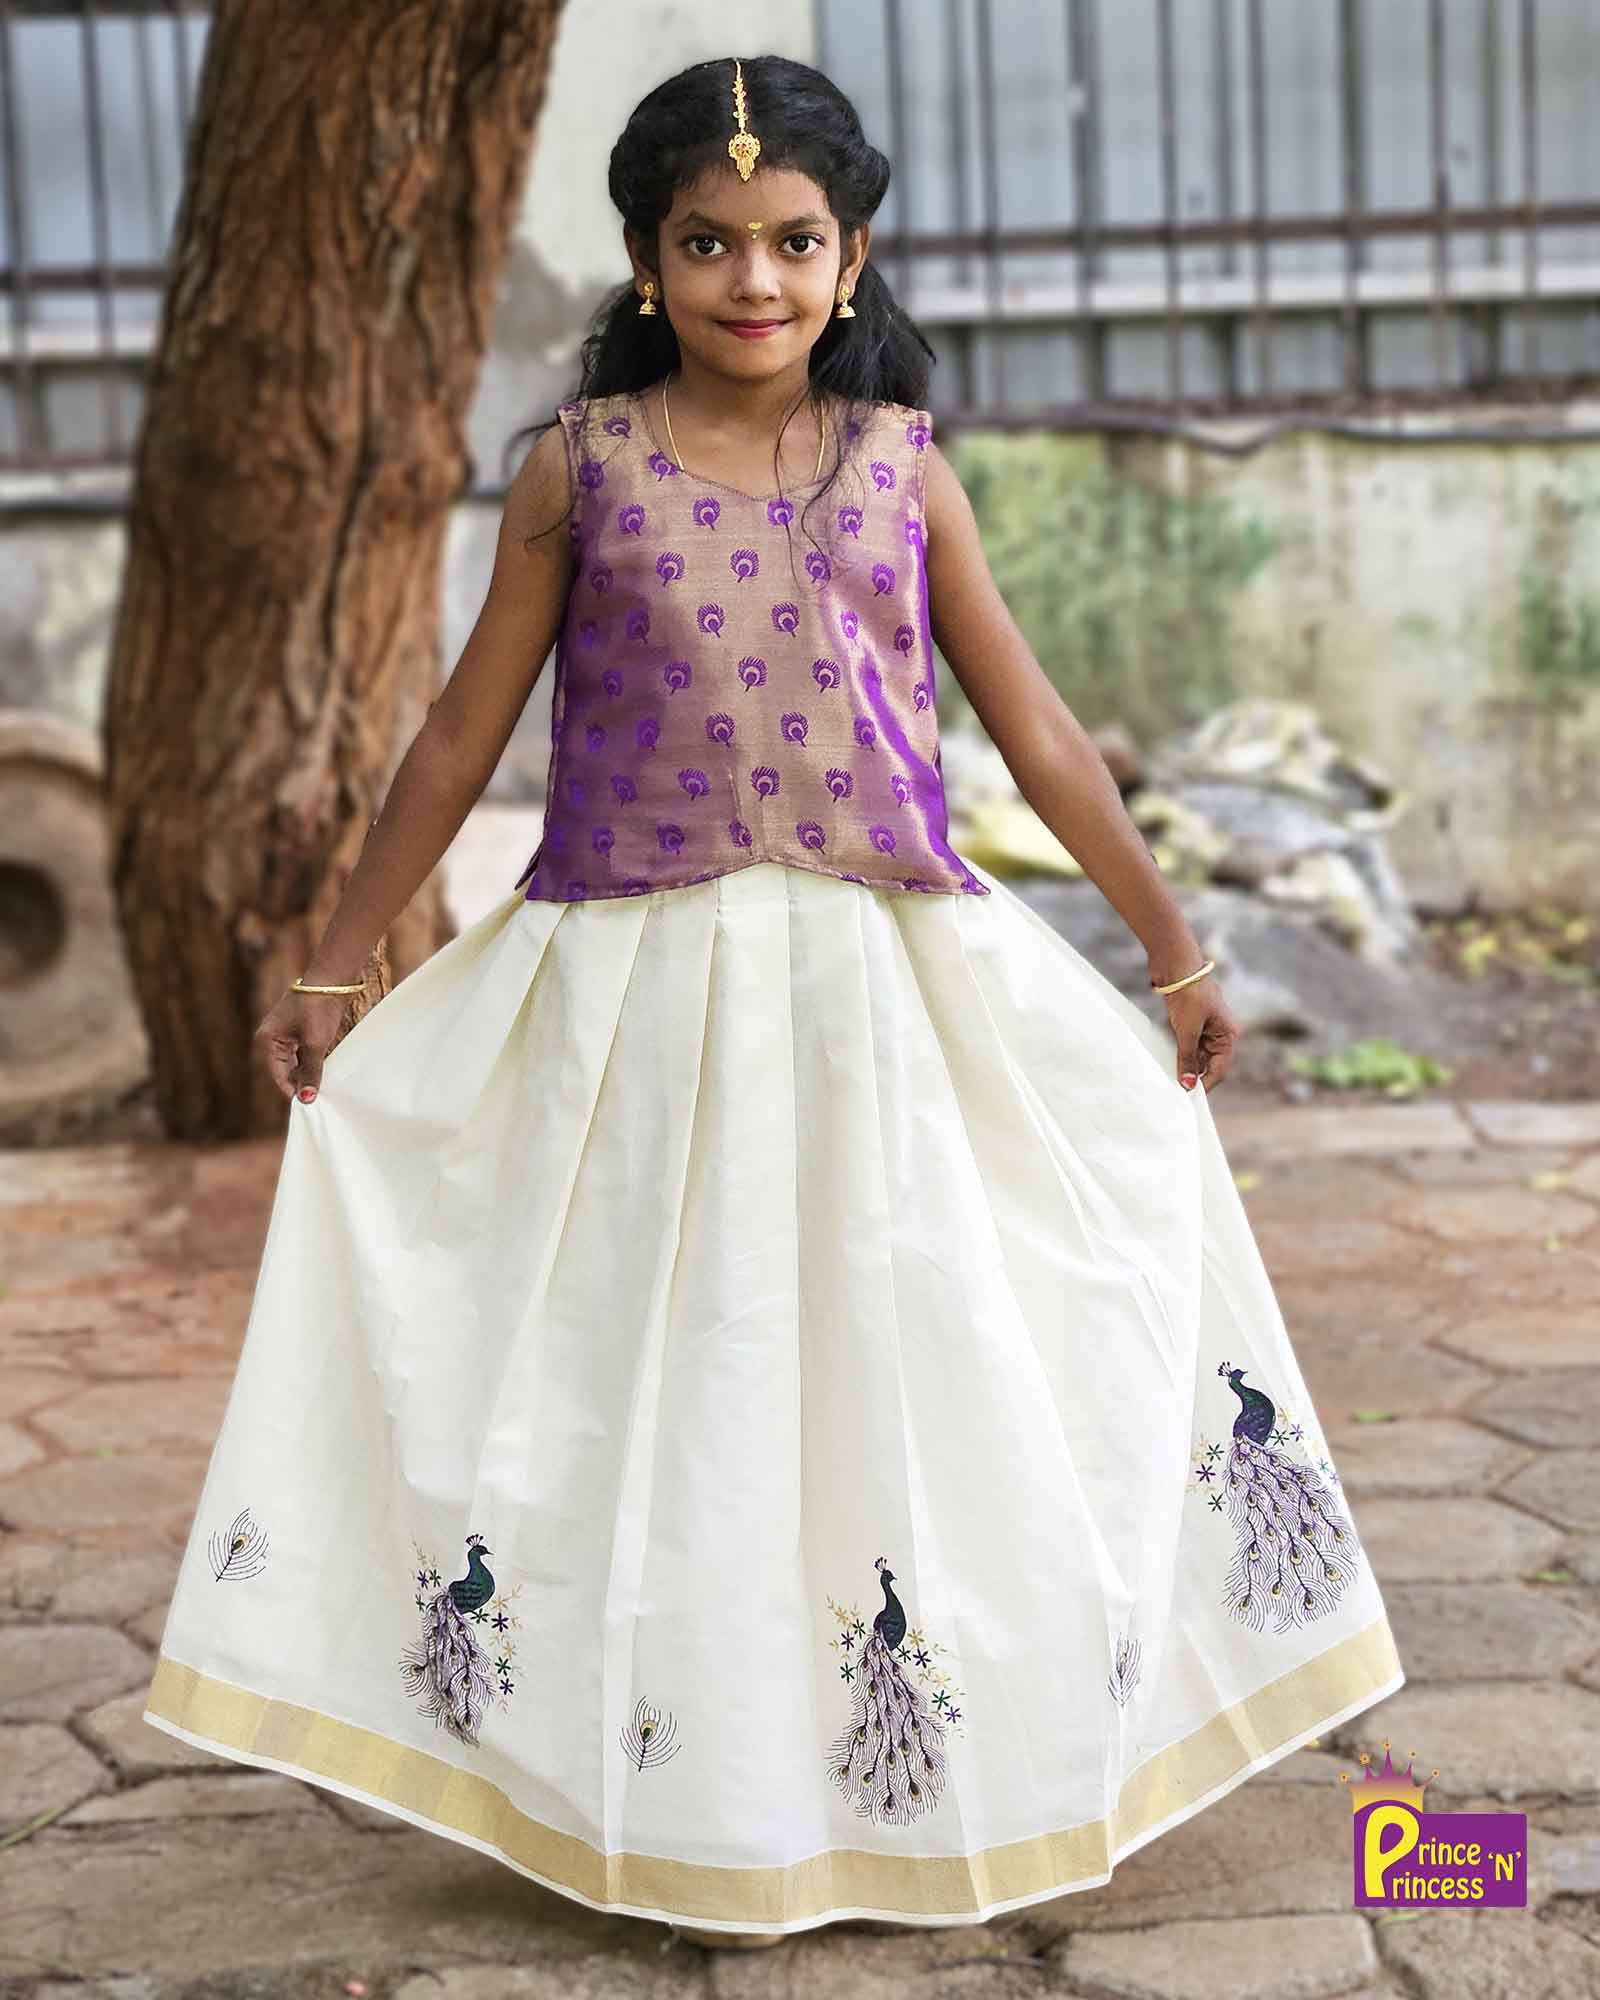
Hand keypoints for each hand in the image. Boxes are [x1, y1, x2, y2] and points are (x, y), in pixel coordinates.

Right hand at [255, 987, 352, 1103]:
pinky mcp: (299, 1029)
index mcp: (268, 1039)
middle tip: (317, 1098)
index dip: (291, 1090)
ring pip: (294, 1062)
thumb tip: (306, 1098)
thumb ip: (310, 1072)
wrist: (333, 980)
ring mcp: (286, 1032)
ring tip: (321, 1087)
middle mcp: (273, 1037)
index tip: (308, 1105)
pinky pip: (301, 1053)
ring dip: (306, 1073)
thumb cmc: (318, 1009)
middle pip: (284, 1069)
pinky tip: (322, 1071)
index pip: (277, 1074)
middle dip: (299, 1083)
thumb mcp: (315, 1044)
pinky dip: (311, 1062)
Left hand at [1159, 974, 1240, 1092]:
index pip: (1221, 1068)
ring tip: (1172, 1077)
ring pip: (1198, 1054)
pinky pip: (1189, 1043)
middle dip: (1196, 1075)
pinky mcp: (1192, 1020)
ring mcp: (1206, 1025)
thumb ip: (1188, 1059)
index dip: (1206, 1083)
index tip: (1190, 1097)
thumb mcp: (1188, 1031)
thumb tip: (1188, 1085)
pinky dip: (1181, 1052)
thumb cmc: (1188, 994)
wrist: (1175, 965)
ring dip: (1187, 1064)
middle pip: (1211, 1063)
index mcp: (1229, 1033)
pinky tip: (1170, 1061)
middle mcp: (1221, 1031)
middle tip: (1178, 1090)